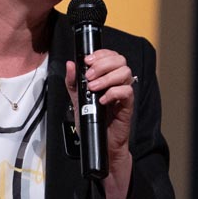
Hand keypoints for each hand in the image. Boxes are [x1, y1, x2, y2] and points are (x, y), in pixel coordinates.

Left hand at [65, 50, 135, 198]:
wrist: (98, 144)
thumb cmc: (90, 122)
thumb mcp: (76, 100)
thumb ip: (73, 83)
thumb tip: (71, 65)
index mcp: (107, 77)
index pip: (110, 56)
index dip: (101, 54)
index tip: (87, 60)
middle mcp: (117, 82)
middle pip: (120, 60)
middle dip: (103, 64)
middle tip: (89, 75)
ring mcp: (123, 94)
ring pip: (125, 73)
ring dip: (107, 77)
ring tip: (93, 88)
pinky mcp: (127, 106)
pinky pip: (127, 92)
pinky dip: (113, 93)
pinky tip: (102, 100)